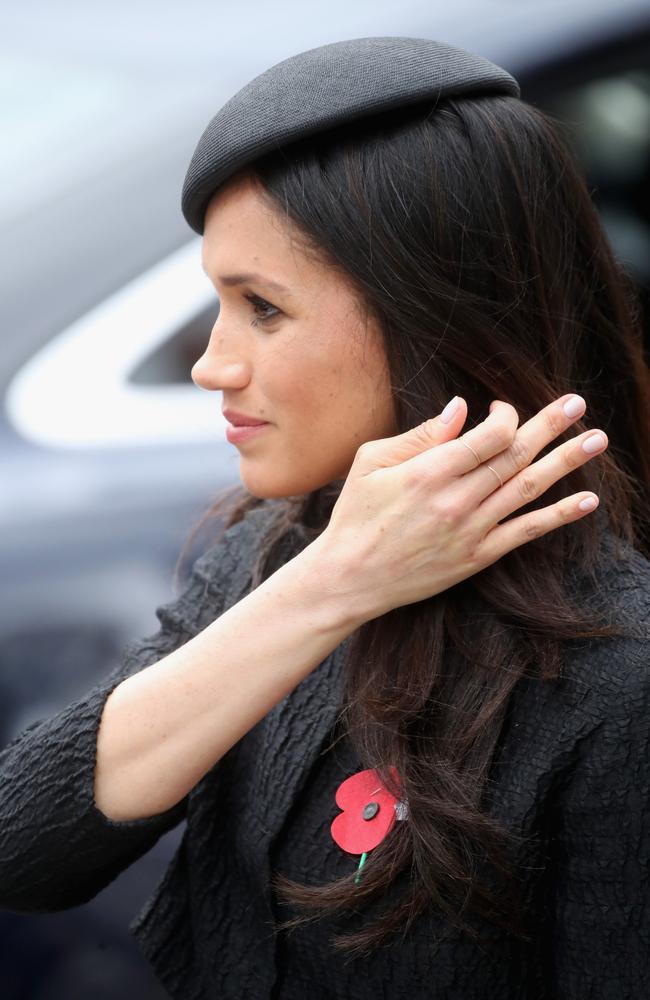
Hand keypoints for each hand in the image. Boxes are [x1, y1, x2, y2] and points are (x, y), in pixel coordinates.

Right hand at [318, 394, 606, 621]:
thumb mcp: (371, 462)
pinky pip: (525, 532)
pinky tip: (587, 500)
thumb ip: (420, 436)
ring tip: (597, 441)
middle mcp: (456, 500)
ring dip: (566, 462)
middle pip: (516, 455)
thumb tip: (461, 408)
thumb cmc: (356, 515)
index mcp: (428, 471)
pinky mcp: (476, 557)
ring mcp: (470, 530)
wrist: (350, 578)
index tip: (503, 408)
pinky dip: (558, 515)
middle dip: (550, 425)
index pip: (489, 435)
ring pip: (528, 488)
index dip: (505, 415)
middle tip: (578, 404)